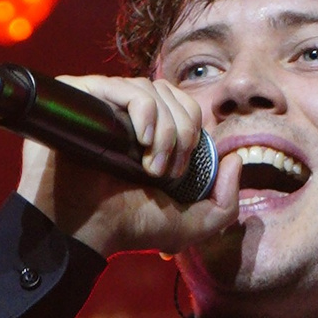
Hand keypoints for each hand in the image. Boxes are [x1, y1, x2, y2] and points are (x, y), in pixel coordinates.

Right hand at [17, 74, 243, 260]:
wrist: (83, 231)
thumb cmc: (127, 229)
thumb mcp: (191, 226)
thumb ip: (226, 204)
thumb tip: (234, 160)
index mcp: (151, 134)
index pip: (185, 107)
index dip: (192, 134)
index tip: (178, 174)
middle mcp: (127, 114)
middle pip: (173, 94)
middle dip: (183, 134)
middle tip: (165, 173)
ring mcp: (104, 104)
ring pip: (152, 89)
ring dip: (165, 131)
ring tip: (149, 167)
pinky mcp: (83, 98)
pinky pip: (125, 86)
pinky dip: (144, 111)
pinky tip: (139, 139)